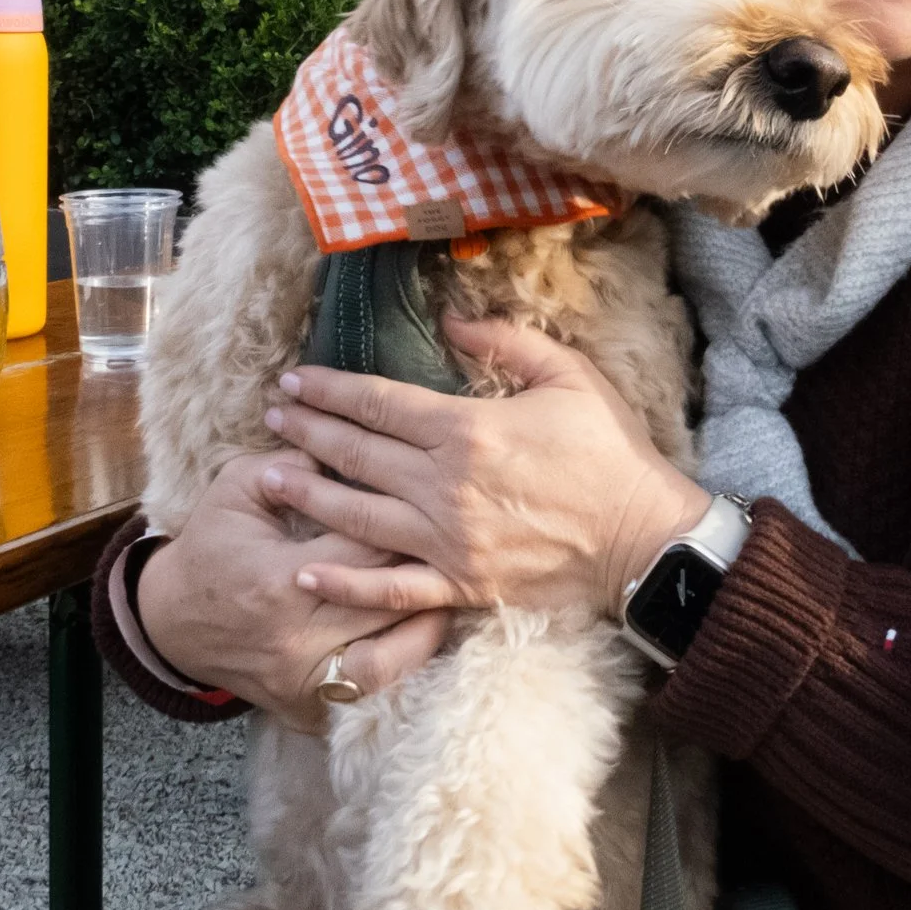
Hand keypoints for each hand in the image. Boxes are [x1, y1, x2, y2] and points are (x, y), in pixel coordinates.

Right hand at [133, 447, 450, 733]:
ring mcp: (302, 680)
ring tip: (454, 595)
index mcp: (280, 578)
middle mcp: (296, 637)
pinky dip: (403, 667)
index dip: (404, 524)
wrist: (170, 621)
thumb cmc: (212, 546)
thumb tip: (348, 440)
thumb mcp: (236, 489)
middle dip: (427, 571)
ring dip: (428, 627)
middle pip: (388, 603)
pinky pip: (370, 694)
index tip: (433, 502)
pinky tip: (425, 636)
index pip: (366, 549)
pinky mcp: (305, 708)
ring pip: (390, 661)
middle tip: (460, 543)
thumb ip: (291, 462)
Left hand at [260, 317, 709, 620]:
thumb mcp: (568, 376)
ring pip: (356, 518)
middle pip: (355, 455)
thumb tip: (450, 321)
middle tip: (270, 416)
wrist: (643, 537)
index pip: (379, 403)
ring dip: (307, 496)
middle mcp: (444, 486)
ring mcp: (447, 541)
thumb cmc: (610, 453)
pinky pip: (390, 588)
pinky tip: (305, 575)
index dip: (330, 390)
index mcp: (467, 430)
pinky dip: (344, 585)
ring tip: (267, 478)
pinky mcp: (460, 584)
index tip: (294, 381)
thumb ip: (506, 342)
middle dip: (307, 432)